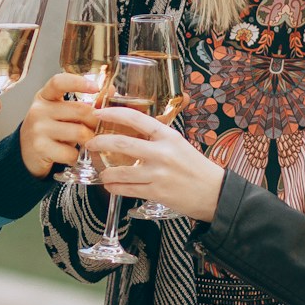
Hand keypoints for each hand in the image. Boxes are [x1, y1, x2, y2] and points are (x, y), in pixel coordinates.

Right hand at [18, 72, 100, 177]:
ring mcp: (38, 129)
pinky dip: (76, 157)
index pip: (59, 82)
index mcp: (45, 96)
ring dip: (88, 141)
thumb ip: (84, 103)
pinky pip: (71, 152)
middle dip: (95, 121)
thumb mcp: (62, 112)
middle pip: (80, 110)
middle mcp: (39, 109)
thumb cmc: (50, 129)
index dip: (79, 82)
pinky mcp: (40, 148)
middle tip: (98, 129)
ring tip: (86, 143)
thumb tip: (111, 91)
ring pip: (79, 132)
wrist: (26, 154)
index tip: (96, 87)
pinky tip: (72, 156)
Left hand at [89, 105, 225, 221]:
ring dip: (106, 171)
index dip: (113, 113)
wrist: (214, 192)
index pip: (135, 119)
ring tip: (102, 171)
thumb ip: (157, 137)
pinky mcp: (156, 192)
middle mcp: (162, 153)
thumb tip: (131, 129)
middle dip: (100, 143)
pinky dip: (115, 187)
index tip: (98, 112)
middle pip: (122, 144)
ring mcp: (158, 173)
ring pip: (121, 171)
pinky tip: (111, 185)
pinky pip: (127, 189)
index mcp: (168, 136)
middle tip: (90, 143)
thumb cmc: (195, 167)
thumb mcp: (178, 143)